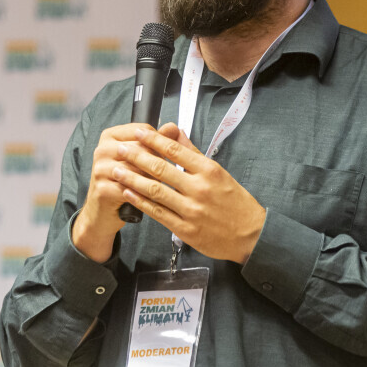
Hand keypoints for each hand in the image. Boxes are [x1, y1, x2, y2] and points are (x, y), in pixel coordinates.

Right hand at [72, 123, 158, 261]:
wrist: (102, 213)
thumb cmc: (123, 184)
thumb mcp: (138, 160)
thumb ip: (156, 143)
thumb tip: (173, 128)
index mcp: (110, 136)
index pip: (143, 130)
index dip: (161, 142)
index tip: (167, 154)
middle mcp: (102, 149)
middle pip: (142, 149)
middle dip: (158, 162)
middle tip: (167, 175)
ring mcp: (100, 168)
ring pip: (139, 169)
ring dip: (154, 179)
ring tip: (161, 187)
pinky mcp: (102, 188)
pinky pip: (133, 188)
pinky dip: (146, 194)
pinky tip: (152, 199)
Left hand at [110, 123, 266, 263]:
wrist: (250, 234)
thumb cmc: (236, 202)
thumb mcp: (219, 173)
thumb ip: (195, 154)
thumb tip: (177, 134)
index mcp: (209, 171)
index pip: (176, 151)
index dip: (154, 140)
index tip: (138, 132)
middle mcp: (199, 189)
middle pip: (161, 169)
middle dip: (137, 157)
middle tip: (120, 149)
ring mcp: (191, 210)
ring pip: (155, 191)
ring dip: (132, 179)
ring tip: (117, 170)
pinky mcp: (185, 229)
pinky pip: (157, 213)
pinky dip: (140, 202)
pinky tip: (128, 193)